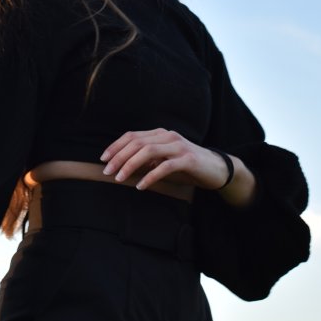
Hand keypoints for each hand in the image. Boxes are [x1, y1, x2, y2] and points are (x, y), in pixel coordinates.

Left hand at [101, 128, 257, 204]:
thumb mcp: (164, 160)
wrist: (217, 169)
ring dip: (130, 165)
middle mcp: (168, 136)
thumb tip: (123, 166)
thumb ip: (147, 160)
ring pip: (148, 151)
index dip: (116, 146)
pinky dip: (150, 176)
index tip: (103, 158)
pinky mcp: (188, 159)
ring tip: (120, 178)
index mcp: (160, 134)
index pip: (132, 136)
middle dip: (119, 156)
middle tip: (107, 171)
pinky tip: (141, 186)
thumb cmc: (187, 166)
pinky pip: (165, 166)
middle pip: (137, 142)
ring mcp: (179, 146)